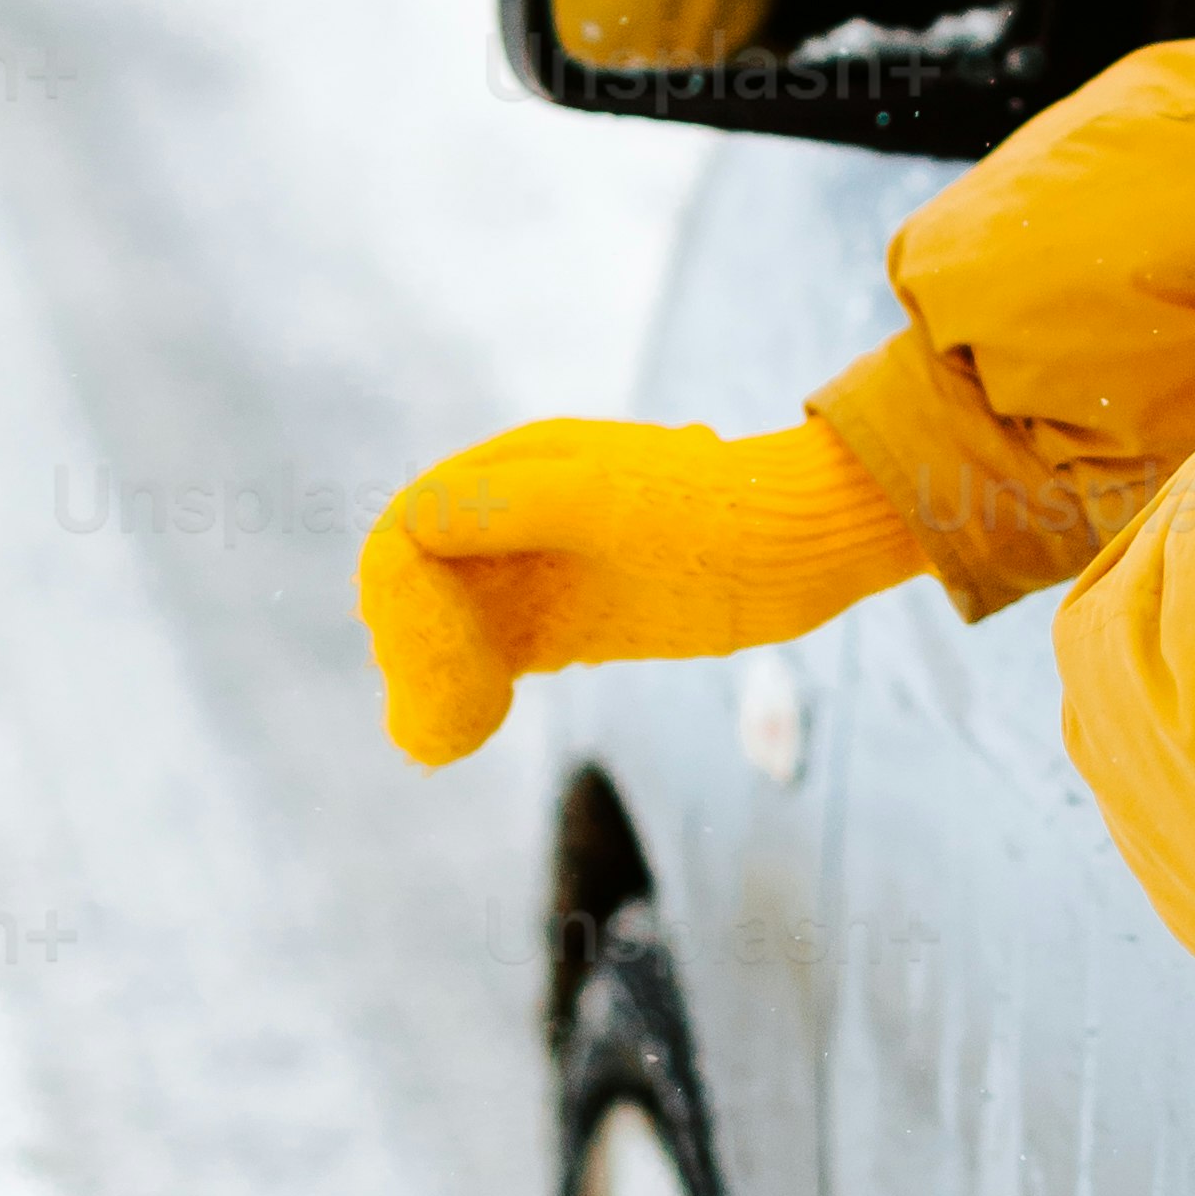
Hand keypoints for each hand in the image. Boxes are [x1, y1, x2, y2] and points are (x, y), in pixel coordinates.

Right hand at [358, 412, 917, 763]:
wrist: (796, 547)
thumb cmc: (710, 515)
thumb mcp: (608, 502)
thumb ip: (512, 504)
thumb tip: (416, 522)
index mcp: (518, 466)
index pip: (416, 523)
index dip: (398, 586)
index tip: (416, 647)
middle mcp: (517, 515)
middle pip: (422, 578)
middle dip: (408, 636)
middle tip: (425, 696)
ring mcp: (542, 570)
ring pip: (452, 623)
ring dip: (433, 670)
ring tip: (437, 725)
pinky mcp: (569, 621)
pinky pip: (493, 655)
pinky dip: (469, 690)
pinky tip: (463, 729)